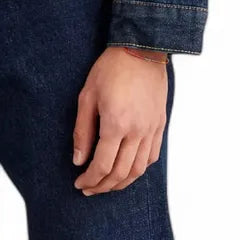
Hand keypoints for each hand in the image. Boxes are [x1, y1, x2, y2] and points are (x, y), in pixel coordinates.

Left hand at [72, 47, 168, 195]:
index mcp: (116, 124)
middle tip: (89, 189)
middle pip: (121, 173)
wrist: (141, 51)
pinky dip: (139, 170)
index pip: (102, 165)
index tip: (79, 183)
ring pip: (139, 170)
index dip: (90, 179)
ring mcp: (151, 130)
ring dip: (122, 183)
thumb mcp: (87, 96)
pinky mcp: (160, 125)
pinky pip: (152, 157)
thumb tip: (78, 160)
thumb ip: (82, 131)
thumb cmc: (110, 69)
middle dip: (103, 186)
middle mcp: (137, 132)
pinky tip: (128, 170)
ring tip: (106, 185)